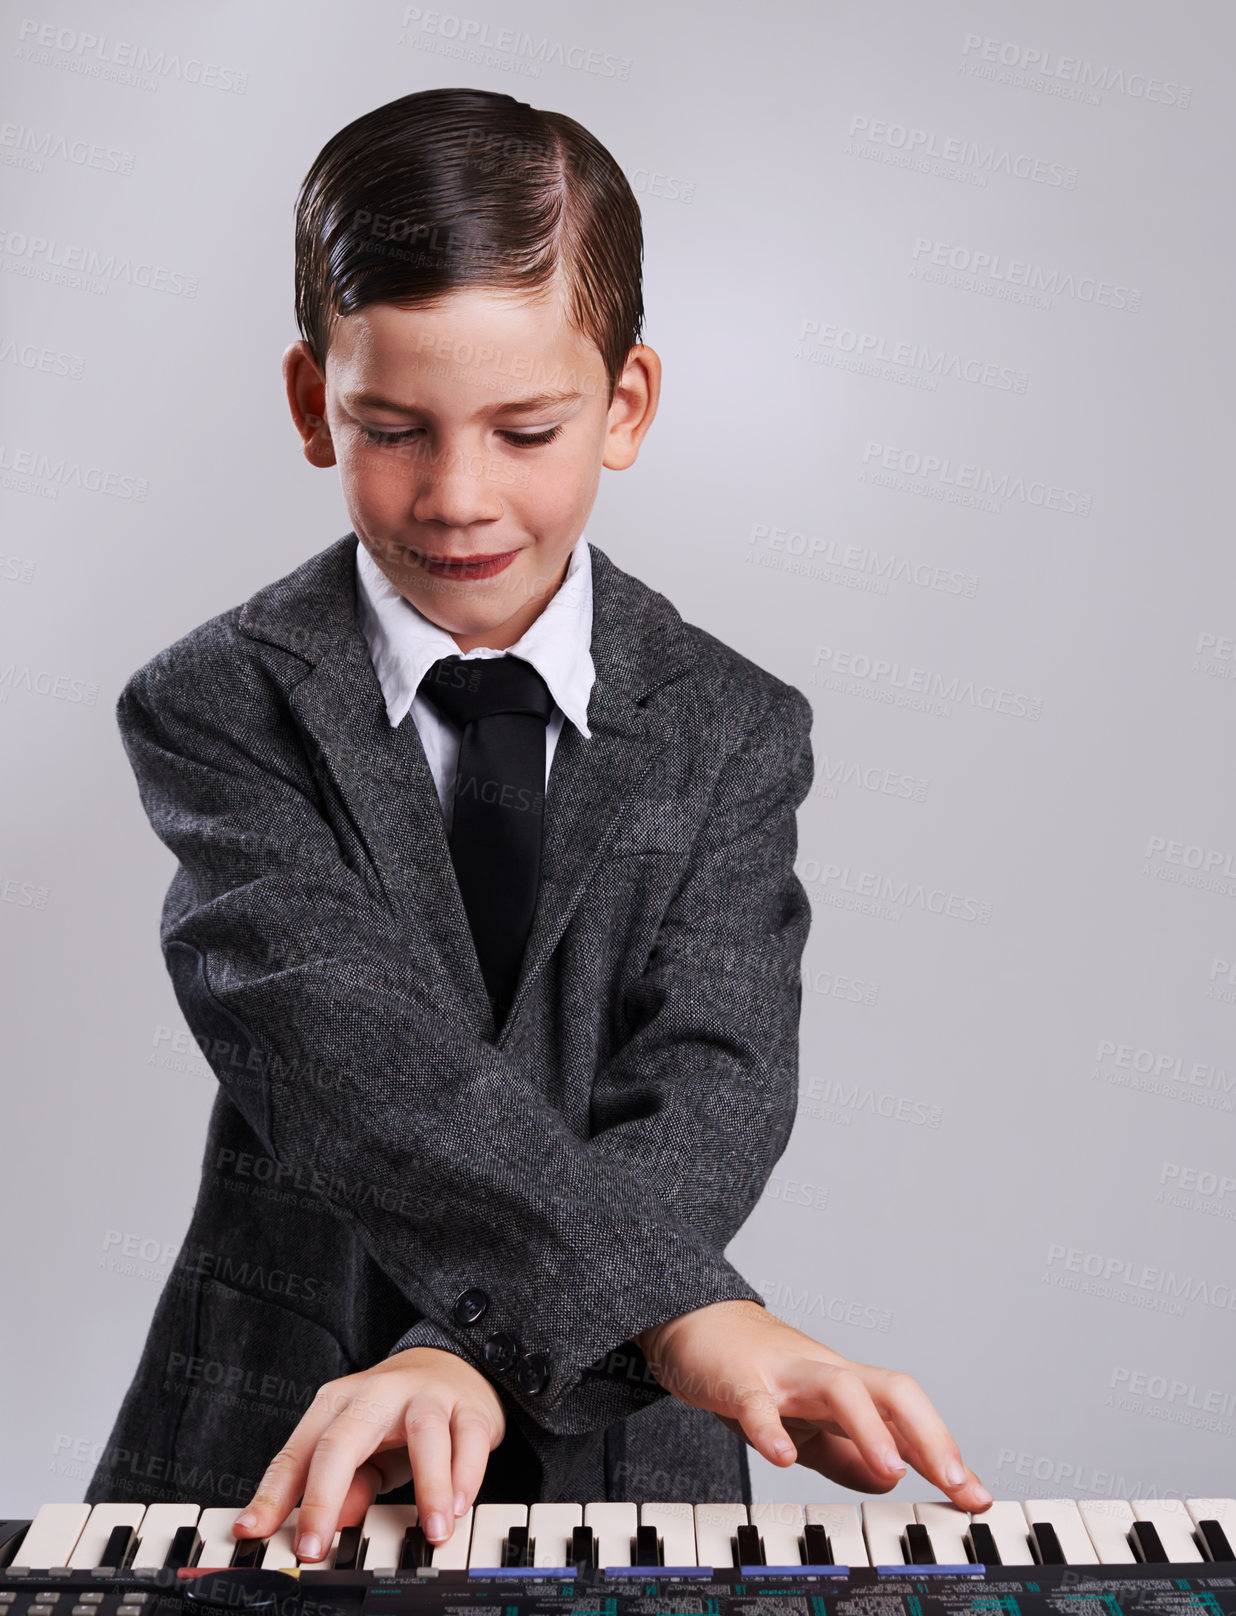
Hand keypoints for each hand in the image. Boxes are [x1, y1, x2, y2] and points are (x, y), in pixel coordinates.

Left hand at [232, 1345, 504, 1560]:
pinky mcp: (469, 1406)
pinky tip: (459, 1504)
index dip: (274, 1495)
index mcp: (339, 1403)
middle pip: (344, 1438)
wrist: (451, 1364)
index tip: (254, 1532)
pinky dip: (466, 1473)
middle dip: (324, 1496)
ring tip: (431, 1529)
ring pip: (423, 1431)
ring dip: (429, 1484)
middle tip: (314, 1545)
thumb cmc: (396, 1415)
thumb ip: (346, 1485)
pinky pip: (469, 1438)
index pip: (299, 1452)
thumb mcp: (363, 1449)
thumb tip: (333, 1525)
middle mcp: (377, 1393)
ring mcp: (426, 1395)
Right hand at [635, 1299, 990, 1512]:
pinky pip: (757, 1403)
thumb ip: (845, 1454)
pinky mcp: (738, 1379)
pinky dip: (770, 1430)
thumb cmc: (754, 1373)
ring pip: (838, 1387)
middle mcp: (825, 1374)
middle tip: (956, 1484)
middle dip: (930, 1436)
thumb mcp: (805, 1422)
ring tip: (891, 1470)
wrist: (692, 1321)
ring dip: (869, 1430)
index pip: (909, 1414)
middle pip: (891, 1389)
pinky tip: (781, 1457)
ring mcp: (784, 1373)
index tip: (978, 1496)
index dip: (946, 1451)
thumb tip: (888, 1481)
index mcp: (846, 1388)